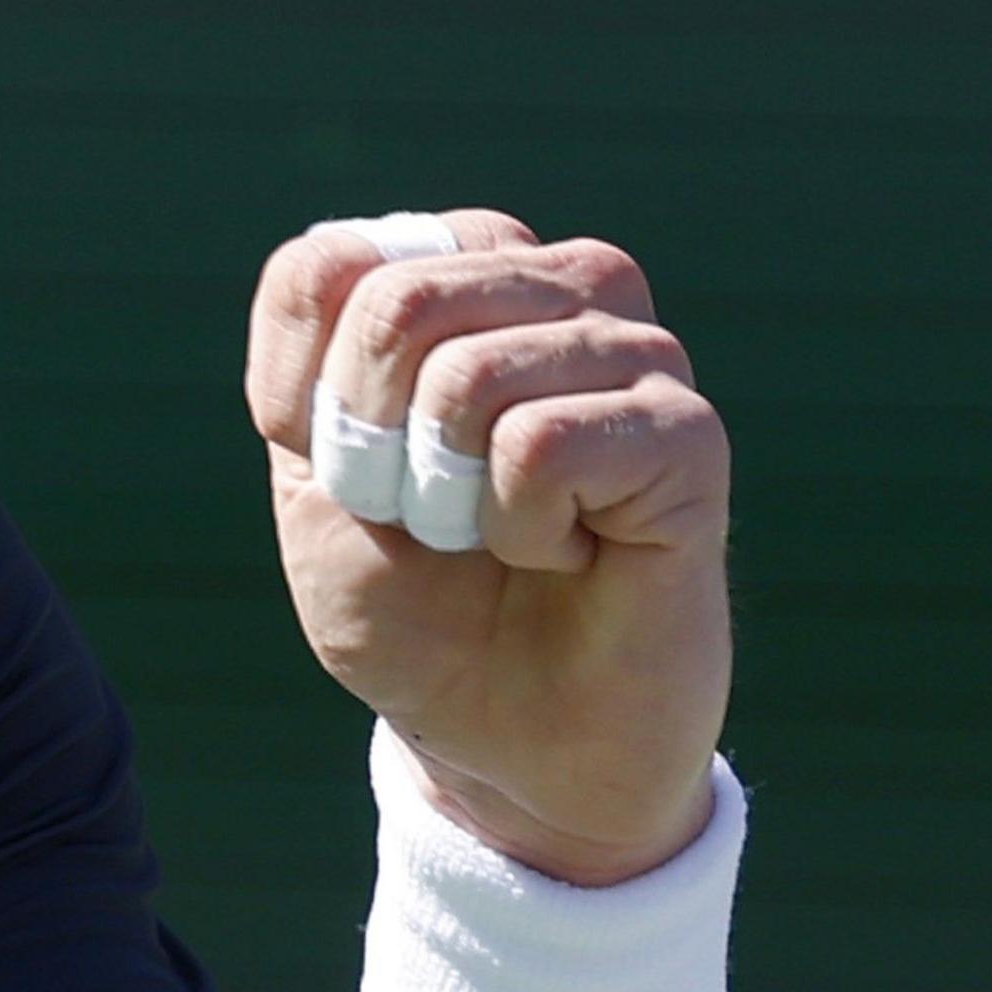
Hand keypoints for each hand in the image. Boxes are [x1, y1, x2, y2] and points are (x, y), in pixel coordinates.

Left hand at [245, 212, 733, 883]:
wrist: (503, 735)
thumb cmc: (414, 600)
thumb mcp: (311, 471)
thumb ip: (303, 358)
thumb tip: (338, 257)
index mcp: (468, 271)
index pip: (327, 269)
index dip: (307, 398)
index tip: (355, 472)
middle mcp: (561, 288)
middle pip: (396, 304)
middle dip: (370, 444)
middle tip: (430, 520)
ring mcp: (636, 351)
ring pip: (466, 376)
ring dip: (442, 496)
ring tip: (502, 538)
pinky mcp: (688, 432)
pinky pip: (539, 444)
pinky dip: (518, 526)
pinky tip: (571, 553)